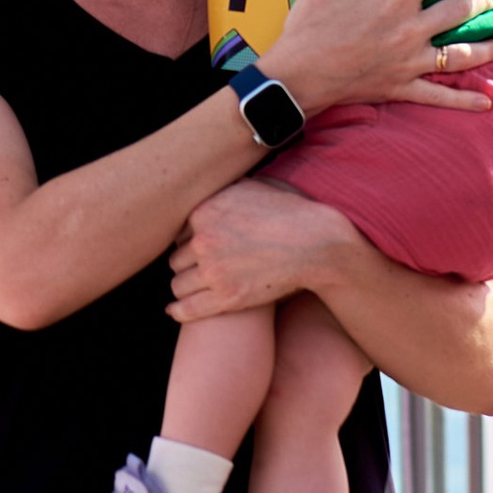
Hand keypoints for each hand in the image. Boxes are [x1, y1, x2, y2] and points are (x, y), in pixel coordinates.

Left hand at [168, 181, 358, 321]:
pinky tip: (175, 310)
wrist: (316, 242)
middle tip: (204, 268)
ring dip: (187, 287)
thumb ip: (223, 192)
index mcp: (204, 211)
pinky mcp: (227, 298)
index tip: (203, 247)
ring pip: (179, 284)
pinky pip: (187, 308)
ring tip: (197, 288)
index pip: (179, 233)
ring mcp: (214, 271)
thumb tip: (207, 182)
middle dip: (188, 264)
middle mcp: (203, 241)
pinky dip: (179, 311)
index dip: (191, 241)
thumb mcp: (251, 187)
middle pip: (176, 260)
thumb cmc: (289, 211)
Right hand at [264, 0, 492, 116]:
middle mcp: (410, 30)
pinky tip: (488, 102)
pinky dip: (465, 100)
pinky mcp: (402, 87)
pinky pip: (440, 96)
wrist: (296, 77)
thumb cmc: (308, 26)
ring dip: (488, 47)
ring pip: (461, 54)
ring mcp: (409, 62)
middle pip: (459, 10)